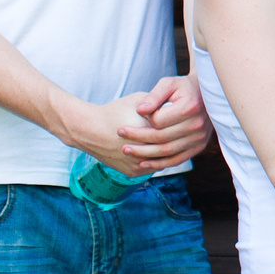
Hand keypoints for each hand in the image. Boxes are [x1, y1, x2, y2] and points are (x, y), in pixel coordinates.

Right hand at [61, 87, 189, 174]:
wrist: (89, 129)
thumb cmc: (116, 111)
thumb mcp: (140, 101)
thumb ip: (160, 104)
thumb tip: (177, 105)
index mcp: (150, 133)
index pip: (174, 131)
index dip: (180, 124)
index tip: (185, 120)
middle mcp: (145, 152)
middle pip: (170, 147)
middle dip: (178, 139)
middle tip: (184, 132)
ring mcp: (139, 165)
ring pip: (162, 161)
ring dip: (169, 152)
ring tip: (176, 141)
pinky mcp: (133, 172)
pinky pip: (151, 167)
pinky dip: (156, 160)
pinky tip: (161, 150)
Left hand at [120, 74, 211, 169]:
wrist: (205, 95)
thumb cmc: (183, 88)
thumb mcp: (168, 84)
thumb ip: (153, 96)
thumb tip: (140, 110)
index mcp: (190, 107)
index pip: (159, 122)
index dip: (141, 122)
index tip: (125, 122)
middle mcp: (197, 124)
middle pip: (161, 138)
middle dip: (137, 139)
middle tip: (119, 137)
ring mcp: (199, 138)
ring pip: (167, 152)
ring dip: (144, 154)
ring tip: (126, 150)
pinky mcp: (198, 146)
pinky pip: (176, 160)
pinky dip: (158, 163)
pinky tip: (143, 163)